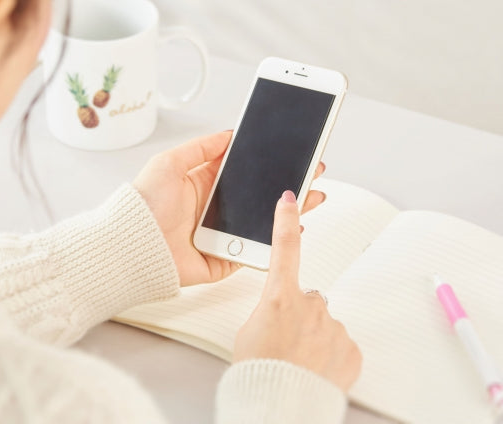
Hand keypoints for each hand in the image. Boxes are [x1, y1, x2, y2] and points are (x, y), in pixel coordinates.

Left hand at [133, 131, 327, 286]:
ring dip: (289, 210)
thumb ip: (201, 148)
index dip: (268, 160)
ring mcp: (221, 234)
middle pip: (259, 194)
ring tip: (312, 197)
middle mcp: (214, 208)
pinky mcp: (223, 258)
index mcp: (203, 184)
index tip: (290, 151)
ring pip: (263, 221)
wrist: (131, 246)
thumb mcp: (169, 163)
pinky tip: (293, 229)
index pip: (244, 169)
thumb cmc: (143, 206)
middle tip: (313, 171)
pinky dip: (275, 243)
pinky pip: (255, 252)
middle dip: (287, 183)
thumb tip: (229, 134)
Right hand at [233, 190, 361, 390]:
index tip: (290, 198)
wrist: (279, 404)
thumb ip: (270, 311)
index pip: (283, 247)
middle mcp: (310, 306)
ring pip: (324, 324)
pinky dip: (330, 355)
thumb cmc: (258, 371)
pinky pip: (340, 345)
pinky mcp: (351, 350)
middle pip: (307, 299)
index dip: (287, 219)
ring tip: (299, 361)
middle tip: (286, 341)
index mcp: (279, 297)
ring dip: (315, 337)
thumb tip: (282, 314)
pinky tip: (316, 369)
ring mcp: (333, 327)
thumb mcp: (249, 331)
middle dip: (300, 315)